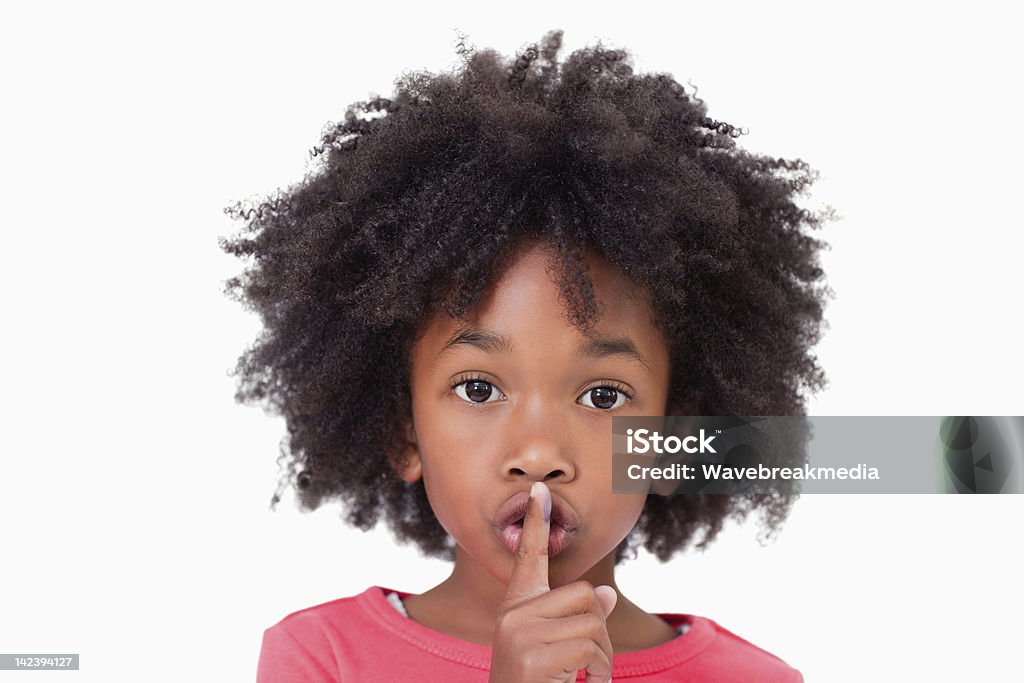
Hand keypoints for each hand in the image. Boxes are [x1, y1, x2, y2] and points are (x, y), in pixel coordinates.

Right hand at [488, 482, 617, 682]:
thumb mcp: (552, 650)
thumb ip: (574, 620)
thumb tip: (607, 597)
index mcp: (516, 608)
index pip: (527, 557)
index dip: (535, 523)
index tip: (541, 491)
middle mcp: (512, 615)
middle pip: (585, 595)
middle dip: (600, 632)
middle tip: (588, 665)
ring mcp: (518, 633)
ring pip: (593, 622)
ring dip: (602, 657)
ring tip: (581, 679)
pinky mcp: (530, 655)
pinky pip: (590, 648)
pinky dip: (598, 674)